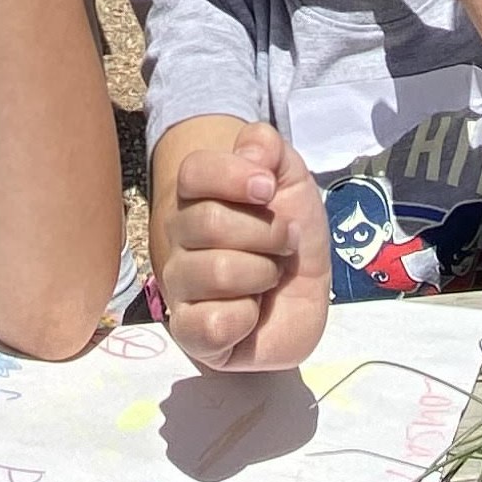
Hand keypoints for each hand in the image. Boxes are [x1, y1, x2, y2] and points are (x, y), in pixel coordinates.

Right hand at [161, 123, 330, 370]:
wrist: (303, 294)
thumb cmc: (288, 233)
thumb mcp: (291, 179)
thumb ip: (269, 149)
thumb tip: (252, 151)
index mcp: (195, 198)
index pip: (193, 172)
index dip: (235, 176)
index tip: (269, 189)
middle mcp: (178, 240)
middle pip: (209, 222)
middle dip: (266, 233)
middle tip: (283, 243)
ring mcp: (181, 287)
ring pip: (216, 271)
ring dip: (262, 274)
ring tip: (269, 278)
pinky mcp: (192, 333)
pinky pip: (212, 322)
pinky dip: (245, 317)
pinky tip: (251, 313)